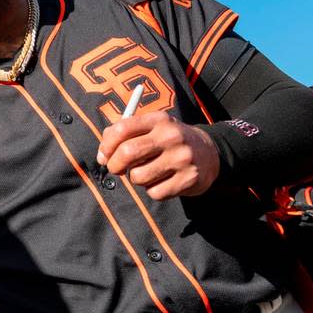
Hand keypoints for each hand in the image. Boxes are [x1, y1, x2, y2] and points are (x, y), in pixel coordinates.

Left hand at [98, 112, 219, 199]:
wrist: (210, 152)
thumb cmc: (169, 141)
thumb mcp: (152, 128)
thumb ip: (125, 134)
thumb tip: (102, 154)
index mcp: (159, 120)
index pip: (122, 129)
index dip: (106, 145)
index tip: (104, 155)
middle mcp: (171, 136)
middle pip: (128, 153)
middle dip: (114, 165)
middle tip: (116, 168)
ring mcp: (182, 158)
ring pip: (139, 177)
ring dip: (136, 179)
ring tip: (147, 172)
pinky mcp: (189, 179)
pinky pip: (155, 192)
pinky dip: (152, 191)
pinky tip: (163, 181)